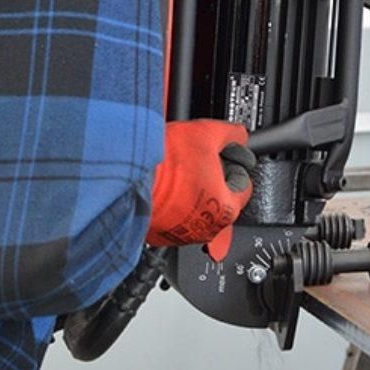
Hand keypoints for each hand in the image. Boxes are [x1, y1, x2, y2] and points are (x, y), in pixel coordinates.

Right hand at [146, 120, 255, 247]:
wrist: (125, 179)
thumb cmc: (163, 164)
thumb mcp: (204, 133)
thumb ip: (230, 134)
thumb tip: (239, 134)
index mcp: (226, 208)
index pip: (243, 185)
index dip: (233, 164)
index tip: (222, 155)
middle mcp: (208, 228)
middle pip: (219, 198)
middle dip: (211, 179)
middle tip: (195, 160)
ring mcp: (183, 235)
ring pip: (196, 210)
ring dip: (191, 193)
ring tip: (176, 173)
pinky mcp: (161, 236)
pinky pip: (174, 220)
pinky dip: (172, 206)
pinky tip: (164, 188)